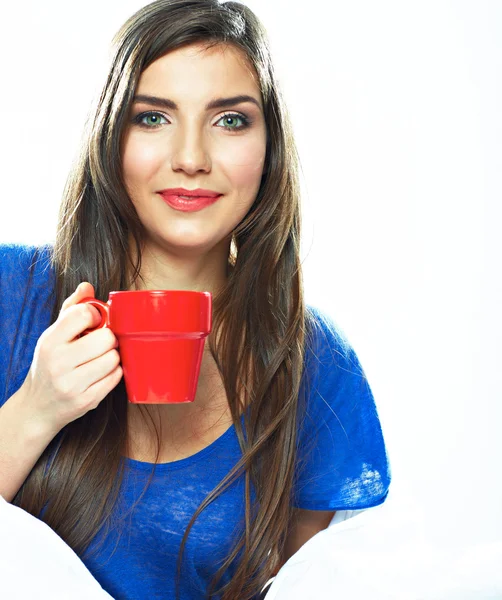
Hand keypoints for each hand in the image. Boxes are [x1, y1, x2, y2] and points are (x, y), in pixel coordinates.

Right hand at [20, 282, 122, 434]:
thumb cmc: (50, 365)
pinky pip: (116, 378)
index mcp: (50, 341)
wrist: (37, 407)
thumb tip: (87, 286)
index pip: (83, 314)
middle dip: (108, 339)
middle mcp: (59, 363)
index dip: (97, 315)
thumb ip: (71, 309)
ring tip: (100, 359)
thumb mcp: (53, 336)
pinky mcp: (86, 401)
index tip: (95, 323)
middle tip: (101, 344)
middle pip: (106, 338)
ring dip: (112, 357)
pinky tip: (102, 373)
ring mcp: (72, 384)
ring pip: (114, 358)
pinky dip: (114, 373)